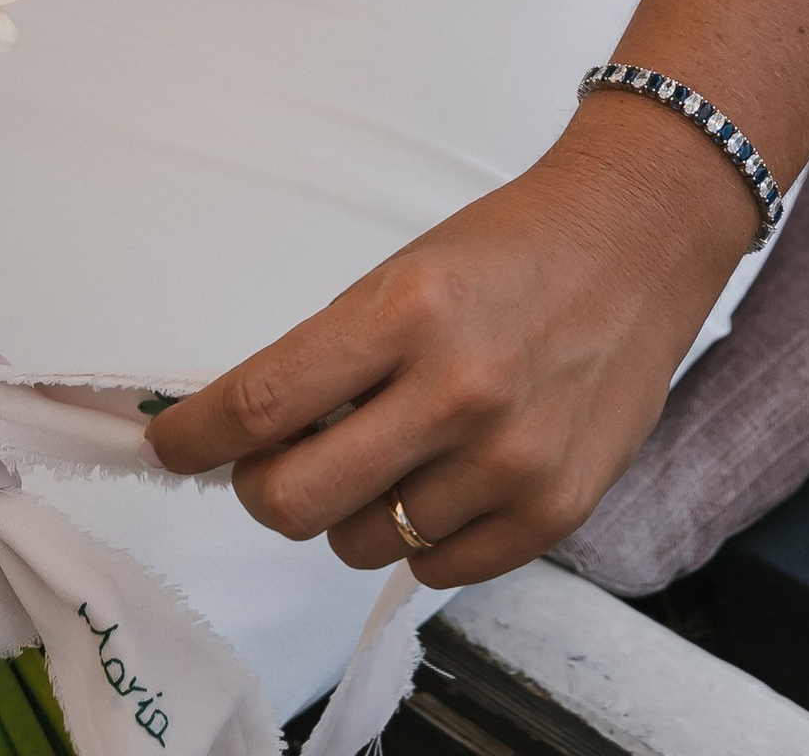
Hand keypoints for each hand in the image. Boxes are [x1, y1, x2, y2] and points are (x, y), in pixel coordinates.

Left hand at [144, 116, 754, 585]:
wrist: (638, 241)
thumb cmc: (511, 249)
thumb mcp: (404, 274)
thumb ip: (331, 360)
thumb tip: (239, 436)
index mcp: (407, 311)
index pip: (261, 403)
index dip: (194, 438)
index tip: (170, 448)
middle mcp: (457, 391)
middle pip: (293, 500)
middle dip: (259, 489)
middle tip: (273, 461)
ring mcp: (509, 460)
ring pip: (358, 544)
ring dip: (349, 510)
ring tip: (392, 447)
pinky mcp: (552, 510)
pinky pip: (433, 568)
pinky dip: (418, 536)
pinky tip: (444, 475)